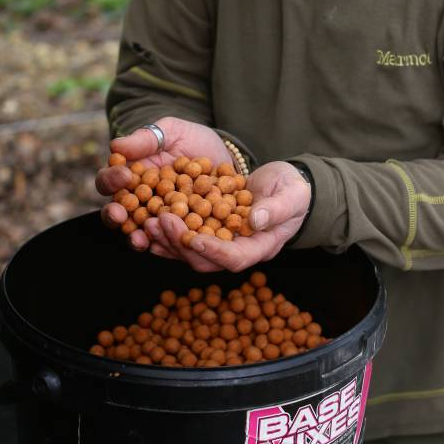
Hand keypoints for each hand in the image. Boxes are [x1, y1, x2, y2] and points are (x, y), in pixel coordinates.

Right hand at [96, 117, 236, 250]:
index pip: (109, 180)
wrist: (226, 159)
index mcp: (128, 176)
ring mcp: (156, 220)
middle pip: (116, 212)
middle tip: (119, 213)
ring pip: (138, 232)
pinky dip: (164, 246)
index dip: (112, 179)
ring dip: (135, 236)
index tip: (124, 174)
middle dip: (115, 214)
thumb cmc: (193, 141)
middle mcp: (137, 202)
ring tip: (139, 237)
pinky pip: (167, 243)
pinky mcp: (177, 233)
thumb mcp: (171, 131)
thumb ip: (146, 138)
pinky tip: (162, 247)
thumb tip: (116, 145)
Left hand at [143, 160, 310, 272]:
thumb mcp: (292, 196)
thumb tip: (254, 221)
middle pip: (205, 259)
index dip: (213, 251)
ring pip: (190, 251)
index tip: (193, 238)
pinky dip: (167, 230)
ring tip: (149, 221)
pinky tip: (149, 218)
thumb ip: (276, 209)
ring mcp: (221, 241)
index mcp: (260, 247)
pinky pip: (185, 235)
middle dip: (181, 244)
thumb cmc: (294, 190)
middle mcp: (237, 250)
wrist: (286, 184)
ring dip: (168, 239)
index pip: (234, 258)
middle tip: (161, 222)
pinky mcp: (209, 229)